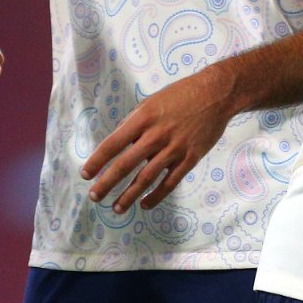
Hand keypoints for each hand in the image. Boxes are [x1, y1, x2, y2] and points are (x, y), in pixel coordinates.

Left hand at [80, 71, 235, 212]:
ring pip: (146, 178)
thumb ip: (135, 122)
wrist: (216, 94)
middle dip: (107, 183)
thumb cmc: (180, 95)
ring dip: (128, 195)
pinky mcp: (190, 158)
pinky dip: (155, 196)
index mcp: (143, 118)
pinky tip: (144, 204)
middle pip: (125, 164)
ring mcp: (174, 149)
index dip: (97, 161)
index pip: (113, 144)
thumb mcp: (152, 101)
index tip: (86, 174)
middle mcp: (156, 135)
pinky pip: (169, 182)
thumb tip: (119, 143)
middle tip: (95, 197)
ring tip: (116, 208)